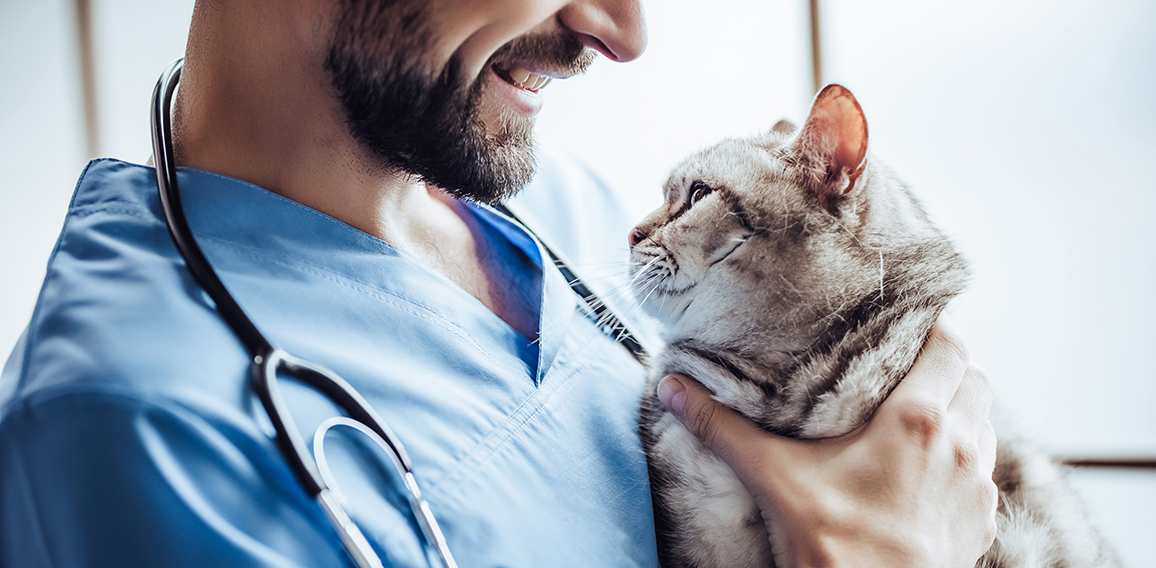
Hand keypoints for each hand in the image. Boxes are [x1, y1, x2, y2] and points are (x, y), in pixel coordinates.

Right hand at [656, 315, 997, 567]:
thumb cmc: (833, 545)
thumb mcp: (772, 477)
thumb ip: (723, 428)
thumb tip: (674, 389)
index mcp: (918, 420)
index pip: (950, 345)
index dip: (935, 326)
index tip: (910, 320)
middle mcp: (961, 445)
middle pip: (975, 378)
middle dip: (948, 364)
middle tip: (909, 362)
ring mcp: (977, 488)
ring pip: (984, 424)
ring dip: (961, 409)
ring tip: (920, 409)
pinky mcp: (980, 523)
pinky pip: (983, 472)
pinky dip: (964, 457)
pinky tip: (929, 467)